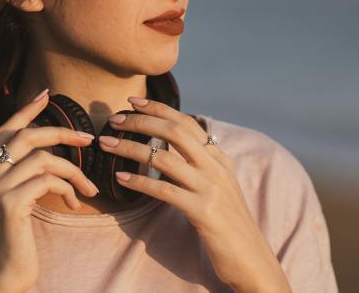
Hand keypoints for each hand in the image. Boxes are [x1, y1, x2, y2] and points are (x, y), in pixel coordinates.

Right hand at [0, 88, 99, 292]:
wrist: (2, 274)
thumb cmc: (14, 240)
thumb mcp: (14, 202)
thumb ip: (22, 177)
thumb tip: (50, 156)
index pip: (4, 130)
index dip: (26, 111)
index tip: (46, 95)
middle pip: (27, 137)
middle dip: (61, 133)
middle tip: (88, 139)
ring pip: (44, 160)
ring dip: (74, 173)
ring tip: (88, 190)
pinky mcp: (10, 203)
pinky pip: (48, 181)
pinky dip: (68, 188)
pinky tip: (75, 204)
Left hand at [97, 97, 291, 292]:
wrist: (250, 257)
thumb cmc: (227, 224)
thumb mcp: (217, 187)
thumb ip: (197, 167)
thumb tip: (168, 150)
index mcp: (219, 158)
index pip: (186, 122)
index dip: (158, 108)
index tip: (133, 101)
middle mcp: (216, 168)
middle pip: (174, 132)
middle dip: (141, 121)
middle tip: (114, 120)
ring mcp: (211, 188)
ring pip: (164, 158)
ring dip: (130, 149)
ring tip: (107, 145)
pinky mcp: (204, 211)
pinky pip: (164, 190)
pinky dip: (140, 182)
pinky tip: (121, 179)